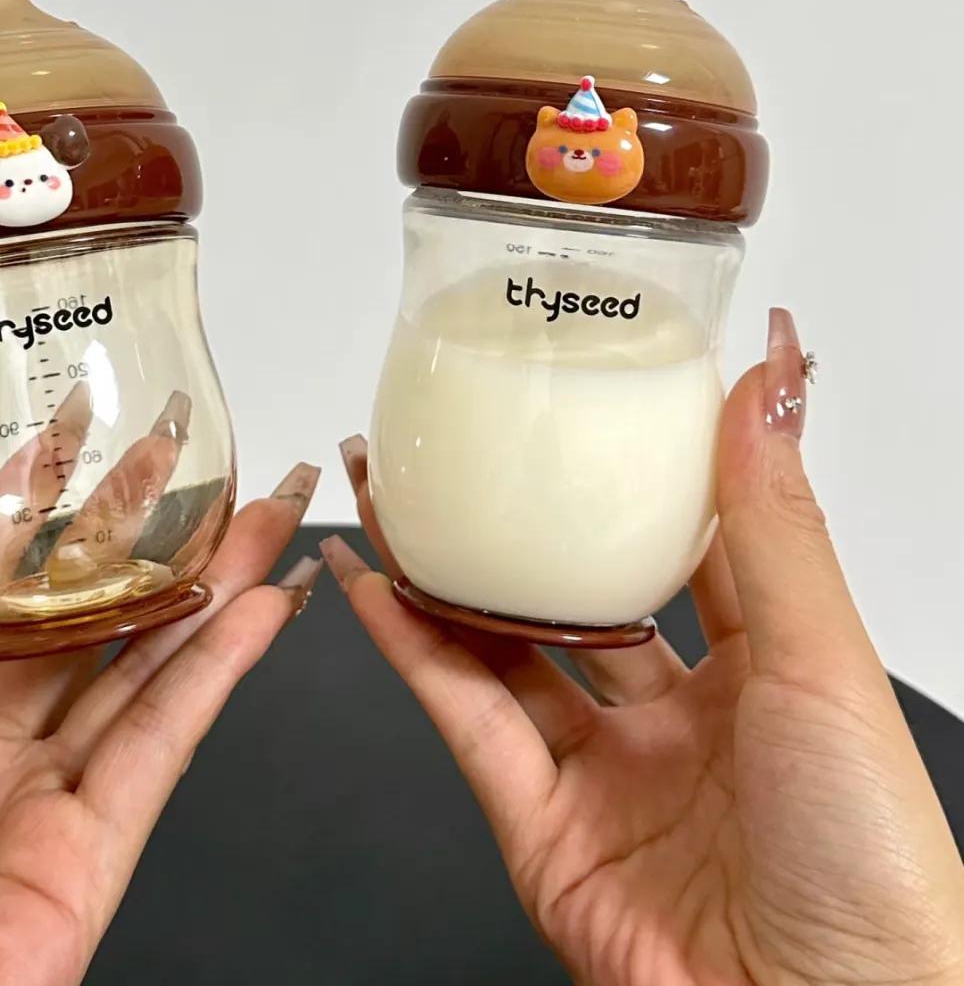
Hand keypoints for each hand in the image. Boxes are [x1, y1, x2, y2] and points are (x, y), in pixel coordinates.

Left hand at [0, 387, 321, 985]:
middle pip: (71, 622)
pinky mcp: (90, 859)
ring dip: (203, 592)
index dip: (22, 509)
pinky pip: (162, 745)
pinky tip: (256, 609)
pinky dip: (216, 674)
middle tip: (189, 462)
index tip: (67, 436)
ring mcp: (33, 808)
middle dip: (136, 541)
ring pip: (136, 672)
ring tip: (257, 515)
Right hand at [326, 309, 963, 984]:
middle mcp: (677, 729)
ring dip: (445, 576)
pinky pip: (465, 721)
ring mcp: (605, 781)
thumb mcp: (825, 659)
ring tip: (397, 494)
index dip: (640, 482)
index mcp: (762, 681)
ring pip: (505, 655)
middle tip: (468, 452)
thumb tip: (771, 381)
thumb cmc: (874, 870)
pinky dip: (412, 650)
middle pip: (577, 602)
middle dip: (520, 529)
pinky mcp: (541, 835)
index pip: (688, 554)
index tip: (598, 408)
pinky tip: (378, 587)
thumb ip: (775, 520)